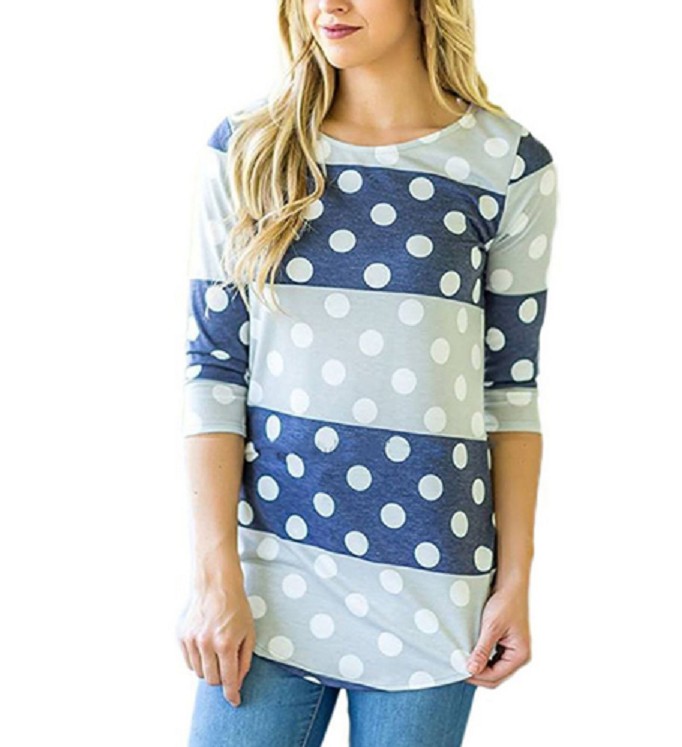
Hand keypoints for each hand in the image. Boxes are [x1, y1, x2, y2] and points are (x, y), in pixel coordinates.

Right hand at [176, 585, 255, 706]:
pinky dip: (198, 660)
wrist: (215, 584)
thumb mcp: (249, 632)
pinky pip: (189, 661)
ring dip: (209, 668)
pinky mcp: (181, 636)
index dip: (232, 694)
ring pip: (199, 673)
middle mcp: (206, 644)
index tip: (235, 701)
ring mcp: (191, 640)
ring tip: (216, 650)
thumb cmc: (236, 607)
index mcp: (226, 643)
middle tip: (227, 664)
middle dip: (221, 678)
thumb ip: (244, 660)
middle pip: (211, 680)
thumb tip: (238, 683)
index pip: (228, 680)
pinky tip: (205, 645)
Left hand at [465, 582, 531, 687]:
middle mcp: (519, 656)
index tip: (458, 670)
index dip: (476, 676)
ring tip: (462, 660)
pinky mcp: (506, 643)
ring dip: (478, 666)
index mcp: (520, 655)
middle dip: (477, 673)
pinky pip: (493, 657)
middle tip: (457, 668)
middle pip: (495, 676)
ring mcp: (513, 650)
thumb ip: (482, 650)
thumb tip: (471, 670)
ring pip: (493, 668)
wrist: (510, 584)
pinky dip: (481, 657)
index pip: (495, 676)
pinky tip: (470, 652)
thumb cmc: (505, 602)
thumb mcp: (491, 627)